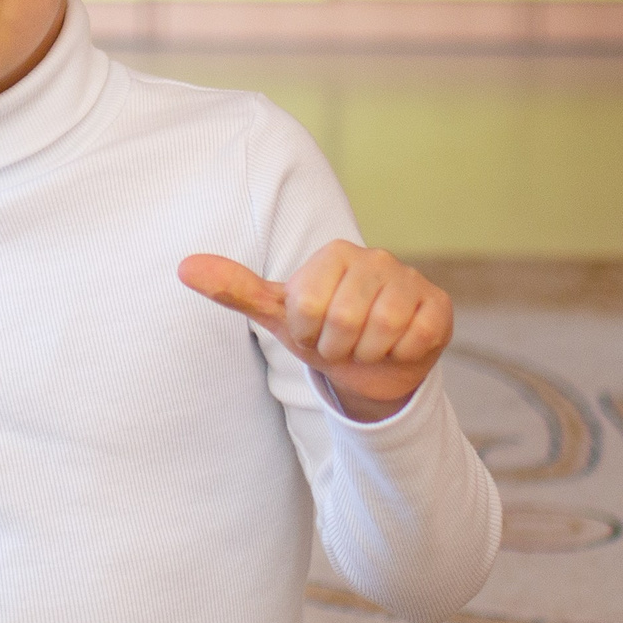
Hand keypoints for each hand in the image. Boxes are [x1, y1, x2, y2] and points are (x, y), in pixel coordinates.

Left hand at [179, 241, 451, 422]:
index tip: (312, 332)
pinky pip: (415, 338)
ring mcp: (410, 280)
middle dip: (336, 346)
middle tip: (340, 344)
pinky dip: (399, 356)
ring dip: (366, 353)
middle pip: (344, 319)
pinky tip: (396, 348)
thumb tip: (183, 266)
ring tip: (365, 346)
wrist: (371, 368)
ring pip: (382, 330)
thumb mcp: (276, 315)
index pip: (309, 305)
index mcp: (333, 254)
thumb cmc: (321, 334)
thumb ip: (234, 289)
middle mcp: (375, 257)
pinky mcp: (439, 307)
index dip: (307, 333)